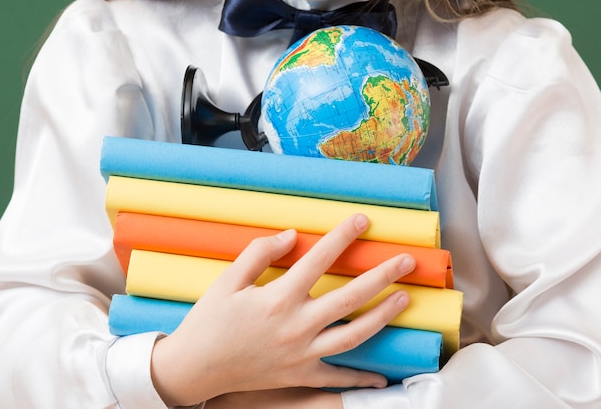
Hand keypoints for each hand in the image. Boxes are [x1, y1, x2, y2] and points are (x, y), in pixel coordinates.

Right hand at [150, 214, 413, 405]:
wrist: (195, 369)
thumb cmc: (209, 322)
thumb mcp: (228, 280)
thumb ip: (259, 253)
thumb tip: (292, 236)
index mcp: (278, 298)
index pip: (319, 260)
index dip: (343, 237)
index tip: (362, 220)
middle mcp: (296, 326)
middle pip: (350, 297)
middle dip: (382, 276)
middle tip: (406, 261)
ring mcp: (301, 354)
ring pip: (354, 335)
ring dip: (382, 316)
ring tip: (404, 299)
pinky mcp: (300, 375)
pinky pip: (336, 377)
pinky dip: (360, 379)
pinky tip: (382, 379)